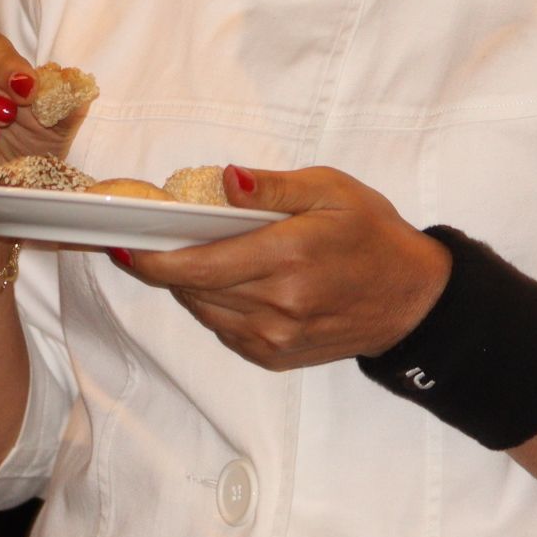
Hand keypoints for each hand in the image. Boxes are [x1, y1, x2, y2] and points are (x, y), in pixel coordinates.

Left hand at [117, 167, 450, 370]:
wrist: (413, 301)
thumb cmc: (373, 236)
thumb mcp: (332, 190)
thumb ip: (274, 186)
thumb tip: (225, 180)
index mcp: (288, 257)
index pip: (198, 264)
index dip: (152, 258)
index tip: (123, 243)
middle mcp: (278, 304)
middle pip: (192, 289)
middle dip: (163, 265)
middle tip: (145, 239)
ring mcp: (275, 337)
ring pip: (203, 312)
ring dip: (188, 284)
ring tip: (190, 254)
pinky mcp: (276, 356)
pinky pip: (223, 330)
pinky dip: (214, 305)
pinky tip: (227, 282)